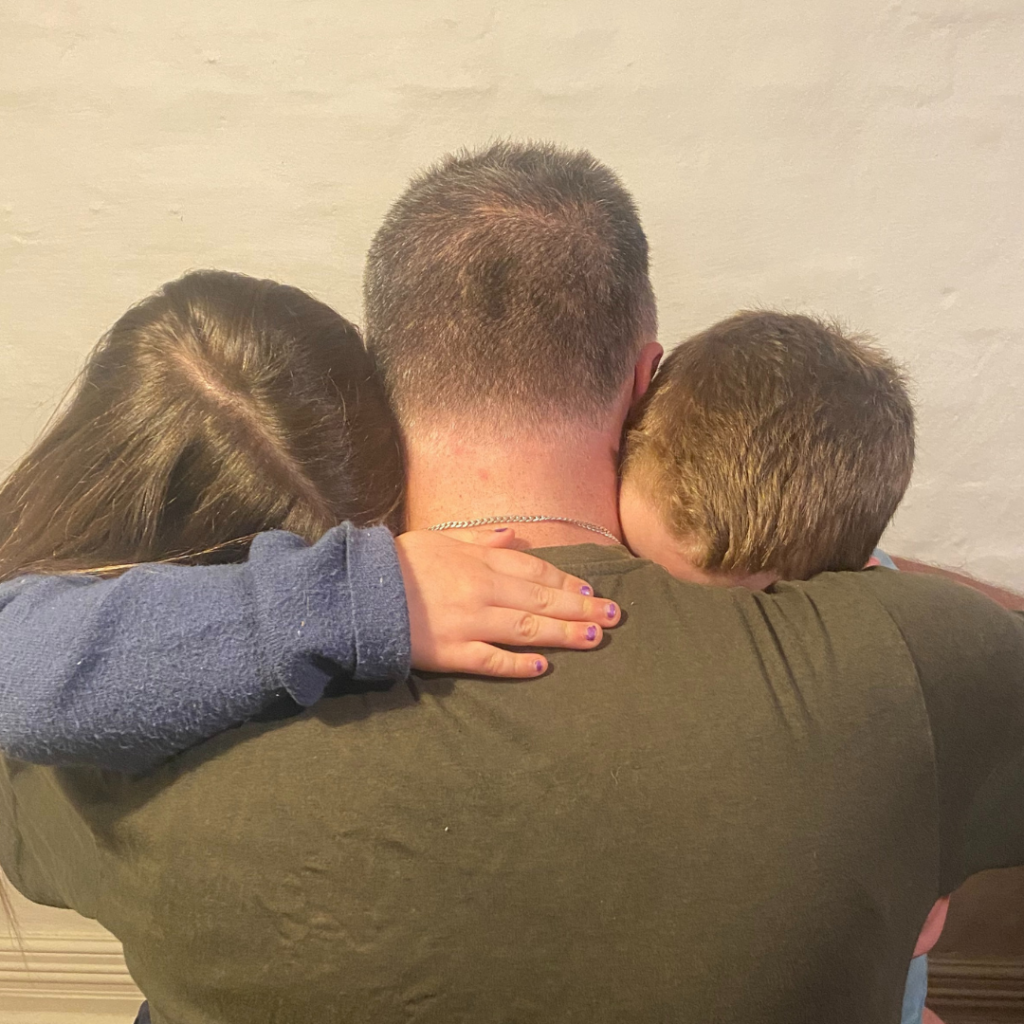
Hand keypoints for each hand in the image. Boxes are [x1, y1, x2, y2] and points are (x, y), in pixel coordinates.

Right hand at [395, 528, 619, 677]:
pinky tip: (543, 667)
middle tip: (613, 616)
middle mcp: (481, 591)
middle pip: (540, 600)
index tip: (592, 591)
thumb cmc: (397, 564)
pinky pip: (491, 660)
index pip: (535, 572)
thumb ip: (479, 539)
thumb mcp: (437, 538)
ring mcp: (468, 623)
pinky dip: (518, 665)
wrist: (356, 593)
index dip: (566, 583)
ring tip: (594, 638)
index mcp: (478, 562)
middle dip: (580, 609)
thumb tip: (513, 535)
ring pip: (526, 628)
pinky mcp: (450, 653)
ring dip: (563, 634)